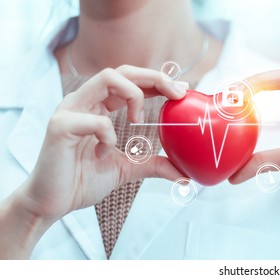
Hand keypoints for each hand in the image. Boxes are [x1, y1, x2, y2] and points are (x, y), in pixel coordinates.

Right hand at [19, 65, 186, 222]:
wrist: (53, 203)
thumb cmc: (82, 180)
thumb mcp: (128, 169)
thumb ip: (153, 165)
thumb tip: (183, 174)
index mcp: (97, 106)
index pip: (129, 80)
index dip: (156, 80)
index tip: (181, 91)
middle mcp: (83, 101)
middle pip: (121, 71)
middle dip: (154, 77)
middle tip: (176, 94)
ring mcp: (70, 110)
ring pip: (107, 78)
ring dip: (133, 94)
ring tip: (139, 119)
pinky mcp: (60, 126)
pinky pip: (95, 120)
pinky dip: (108, 136)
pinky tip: (102, 153)